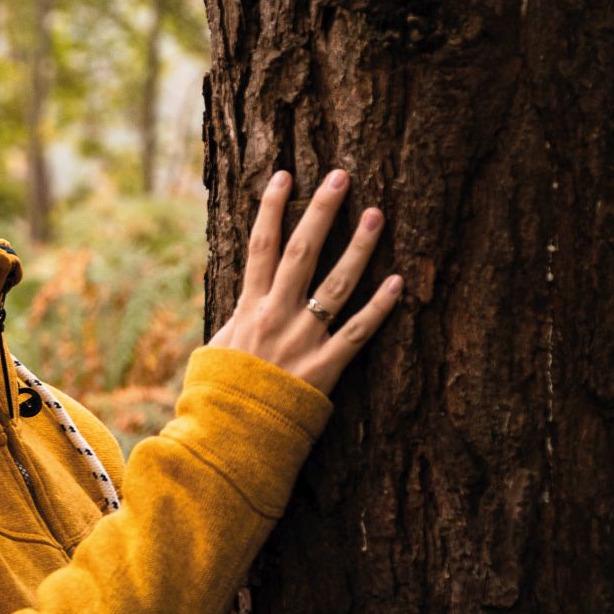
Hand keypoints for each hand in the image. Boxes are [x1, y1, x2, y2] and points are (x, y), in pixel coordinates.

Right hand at [208, 168, 402, 396]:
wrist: (231, 437)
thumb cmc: (220, 396)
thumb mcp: (215, 351)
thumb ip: (234, 322)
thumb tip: (243, 302)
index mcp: (249, 308)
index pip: (261, 246)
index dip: (272, 208)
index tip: (284, 176)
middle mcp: (277, 315)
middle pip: (301, 251)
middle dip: (322, 211)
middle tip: (342, 177)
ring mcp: (304, 339)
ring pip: (336, 283)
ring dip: (358, 247)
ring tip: (377, 215)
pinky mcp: (326, 367)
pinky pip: (358, 331)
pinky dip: (380, 307)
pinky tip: (398, 282)